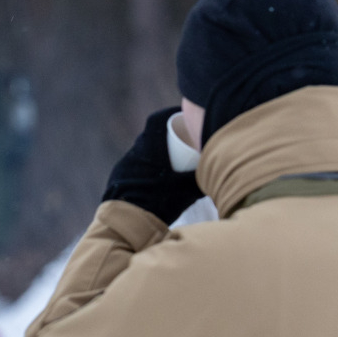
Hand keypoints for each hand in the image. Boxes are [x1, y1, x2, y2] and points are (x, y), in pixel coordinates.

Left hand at [101, 106, 204, 223]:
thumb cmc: (159, 201)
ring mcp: (124, 165)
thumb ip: (203, 177)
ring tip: (168, 160)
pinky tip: (153, 177)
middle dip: (165, 135)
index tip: (182, 119)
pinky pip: (134, 167)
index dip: (170, 115)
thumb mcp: (187, 188)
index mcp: (150, 146)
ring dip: (155, 153)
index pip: (158, 119)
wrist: (128, 221)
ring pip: (142, 152)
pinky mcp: (118, 179)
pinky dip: (145, 168)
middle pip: (150, 135)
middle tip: (180, 141)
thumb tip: (220, 171)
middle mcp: (135, 151)